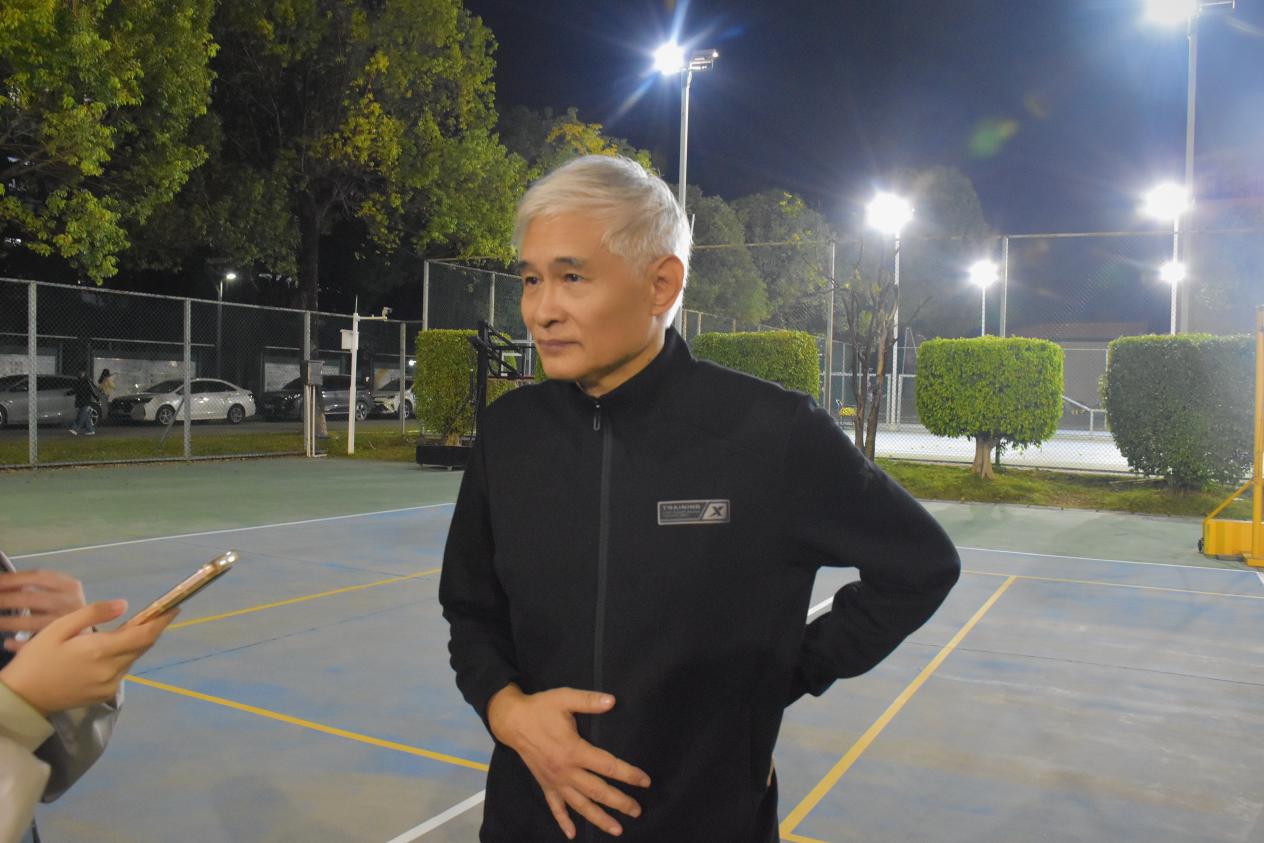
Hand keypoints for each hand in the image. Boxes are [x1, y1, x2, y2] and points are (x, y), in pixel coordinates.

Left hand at [0, 570, 86, 647]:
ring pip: (31, 622)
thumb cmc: (66, 610)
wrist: (96, 634)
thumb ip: (36, 587)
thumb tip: (3, 585)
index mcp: (70, 586)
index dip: (12, 579)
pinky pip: (36, 644)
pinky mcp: (66, 644)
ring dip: (7, 622)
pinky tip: (7, 642)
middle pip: (32, 598)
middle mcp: (71, 603)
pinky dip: (19, 644)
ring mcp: (68, 624)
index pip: (38, 576)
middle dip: (5, 600)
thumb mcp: (59, 592)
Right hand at [0, 600, 175, 716]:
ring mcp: (109, 686)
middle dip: (150, 629)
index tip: (175, 607)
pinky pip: (122, 671)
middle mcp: (112, 671)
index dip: (162, 621)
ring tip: (126, 630)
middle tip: (151, 614)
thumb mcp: (59, 628)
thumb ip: (93, 614)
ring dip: (135, 643)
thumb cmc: (37, 658)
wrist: (21, 698)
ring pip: (132, 658)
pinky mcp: (104, 696)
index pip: (145, 635)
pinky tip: (110, 650)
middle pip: (142, 646)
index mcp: (101, 651)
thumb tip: (125, 605)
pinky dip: (122, 657)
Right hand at [487, 684, 650, 839]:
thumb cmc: (540, 708)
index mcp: (574, 750)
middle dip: (619, 802)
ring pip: (580, 804)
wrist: (511, 721)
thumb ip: (589, 700)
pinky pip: (555, 807)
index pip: (607, 766)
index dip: (628, 774)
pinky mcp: (545, 784)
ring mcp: (554, 781)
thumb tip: (613, 700)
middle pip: (597, 791)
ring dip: (599, 818)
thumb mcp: (564, 698)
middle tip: (637, 811)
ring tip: (617, 829)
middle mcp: (566, 771)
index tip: (644, 781)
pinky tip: (572, 833)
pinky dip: (563, 821)